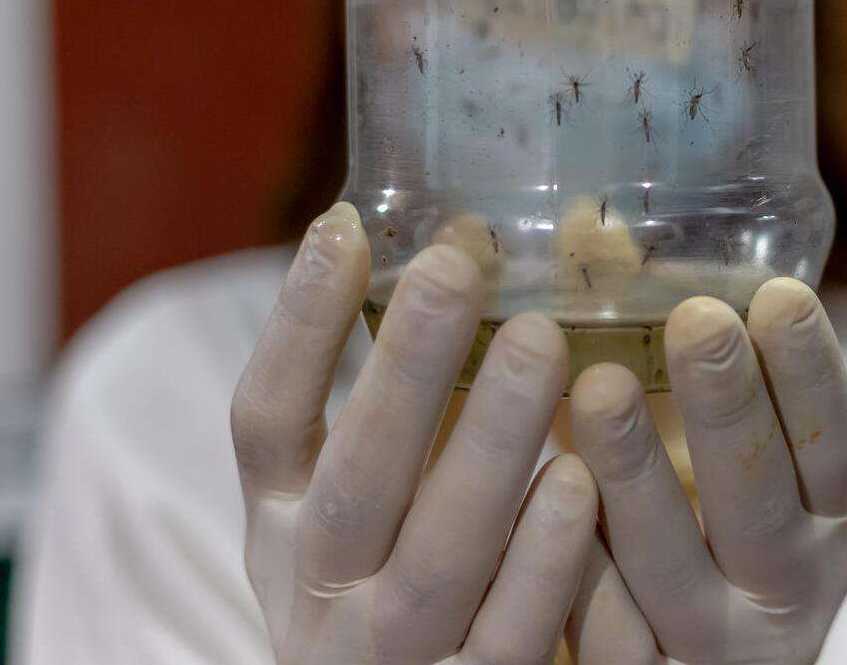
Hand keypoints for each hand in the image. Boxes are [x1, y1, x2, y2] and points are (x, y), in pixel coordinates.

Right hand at [231, 202, 596, 664]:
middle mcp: (320, 599)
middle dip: (403, 367)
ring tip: (541, 343)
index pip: (265, 422)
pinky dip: (544, 562)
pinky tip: (581, 482)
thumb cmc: (395, 595)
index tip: (346, 225)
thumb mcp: (361, 514)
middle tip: (458, 265)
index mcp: (279, 532)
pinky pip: (510, 636)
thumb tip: (460, 240)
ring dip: (489, 446)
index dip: (299, 326)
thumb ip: (396, 407)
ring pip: (439, 558)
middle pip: (354, 480)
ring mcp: (393, 661)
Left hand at [567, 279, 846, 664]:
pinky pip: (605, 635)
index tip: (777, 293)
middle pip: (760, 501)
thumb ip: (672, 354)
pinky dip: (578, 575)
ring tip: (598, 388)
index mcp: (823, 523)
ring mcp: (711, 648)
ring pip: (674, 570)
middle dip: (729, 407)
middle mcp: (785, 590)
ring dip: (641, 478)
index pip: (832, 443)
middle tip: (696, 320)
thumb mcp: (708, 449)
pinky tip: (546, 506)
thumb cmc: (693, 530)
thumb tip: (588, 228)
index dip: (809, 371)